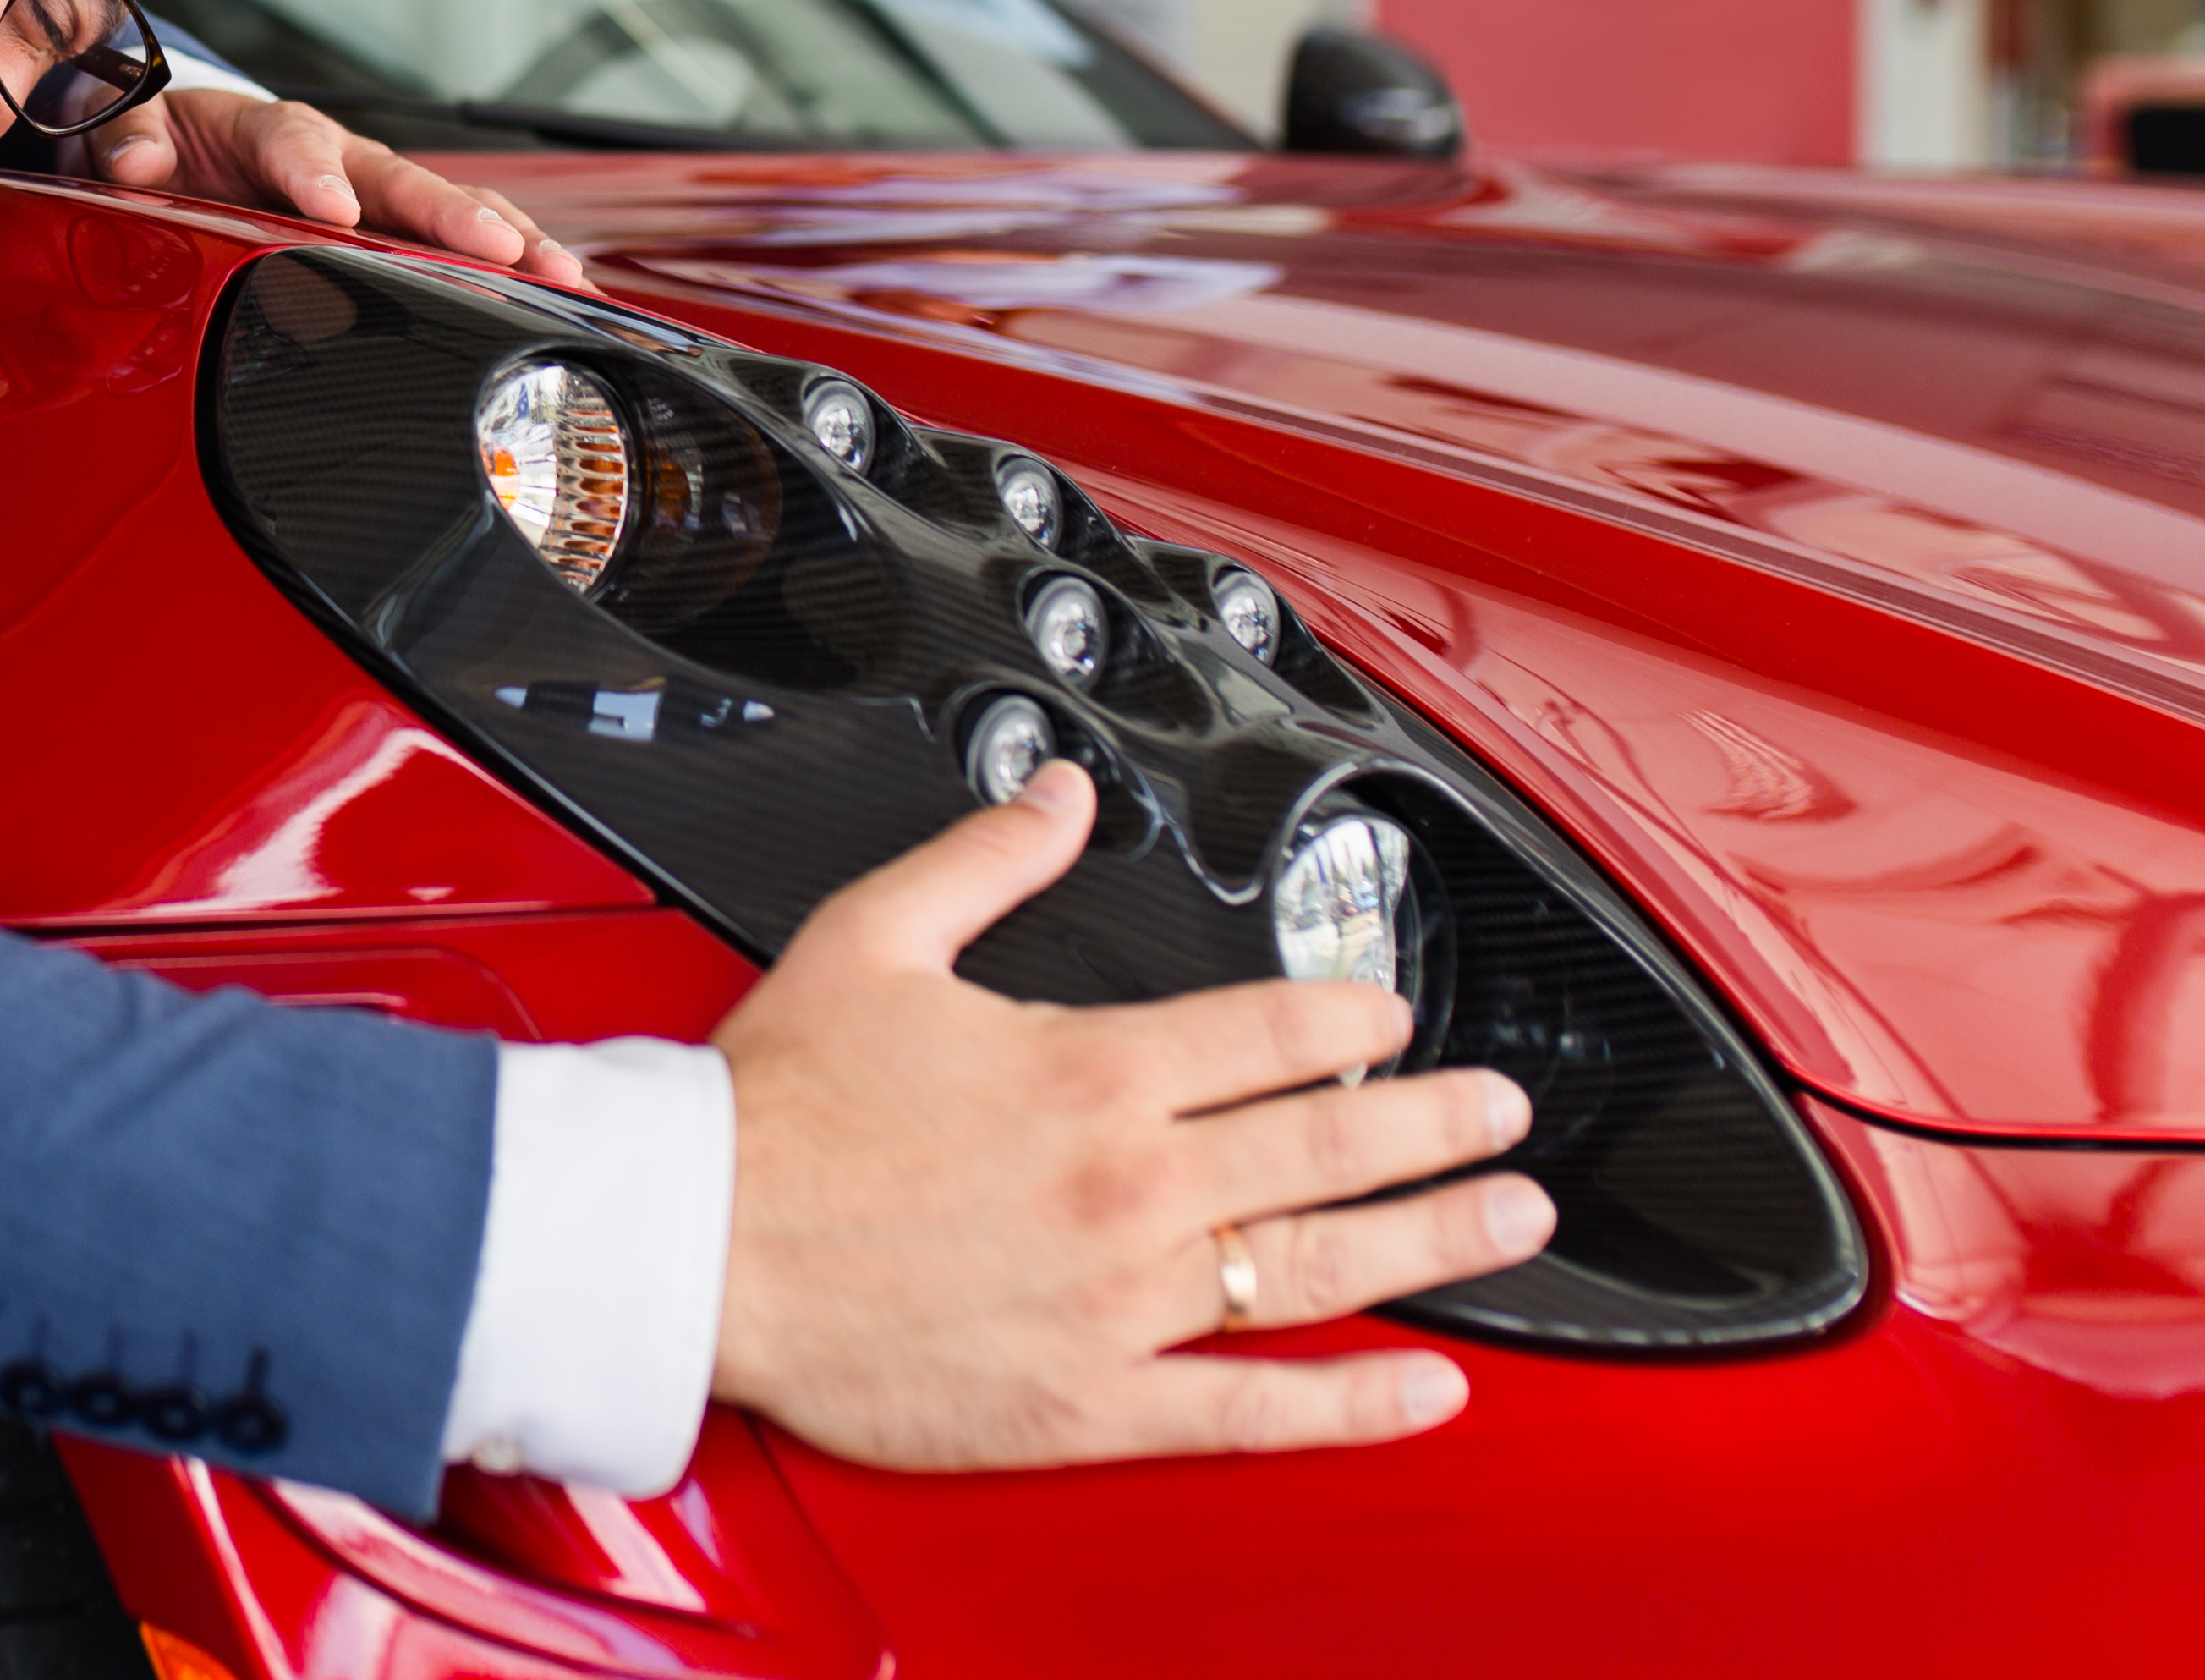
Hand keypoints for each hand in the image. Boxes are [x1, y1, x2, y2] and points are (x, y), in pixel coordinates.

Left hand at [84, 86, 591, 290]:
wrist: (170, 148)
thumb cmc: (154, 142)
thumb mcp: (120, 131)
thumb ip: (123, 138)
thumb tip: (136, 162)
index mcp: (261, 129)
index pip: (292, 144)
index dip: (313, 174)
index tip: (334, 209)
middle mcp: (331, 155)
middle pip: (397, 179)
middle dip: (449, 213)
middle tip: (497, 245)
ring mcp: (368, 191)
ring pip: (443, 205)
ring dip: (501, 237)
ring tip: (556, 272)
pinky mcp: (386, 227)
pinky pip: (450, 240)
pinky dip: (503, 260)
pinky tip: (553, 289)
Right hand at [709, 763, 1551, 1469]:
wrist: (694, 1245)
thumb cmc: (774, 1107)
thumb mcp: (874, 936)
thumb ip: (988, 861)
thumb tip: (1058, 794)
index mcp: (1088, 1069)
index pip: (1269, 1030)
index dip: (1350, 1014)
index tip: (1392, 1013)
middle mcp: (1127, 1185)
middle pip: (1327, 1142)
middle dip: (1438, 1121)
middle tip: (1505, 1112)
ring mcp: (1120, 1300)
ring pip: (1317, 1266)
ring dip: (1435, 1239)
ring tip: (1510, 1216)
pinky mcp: (1090, 1400)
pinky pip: (1251, 1411)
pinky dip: (1354, 1407)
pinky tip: (1427, 1390)